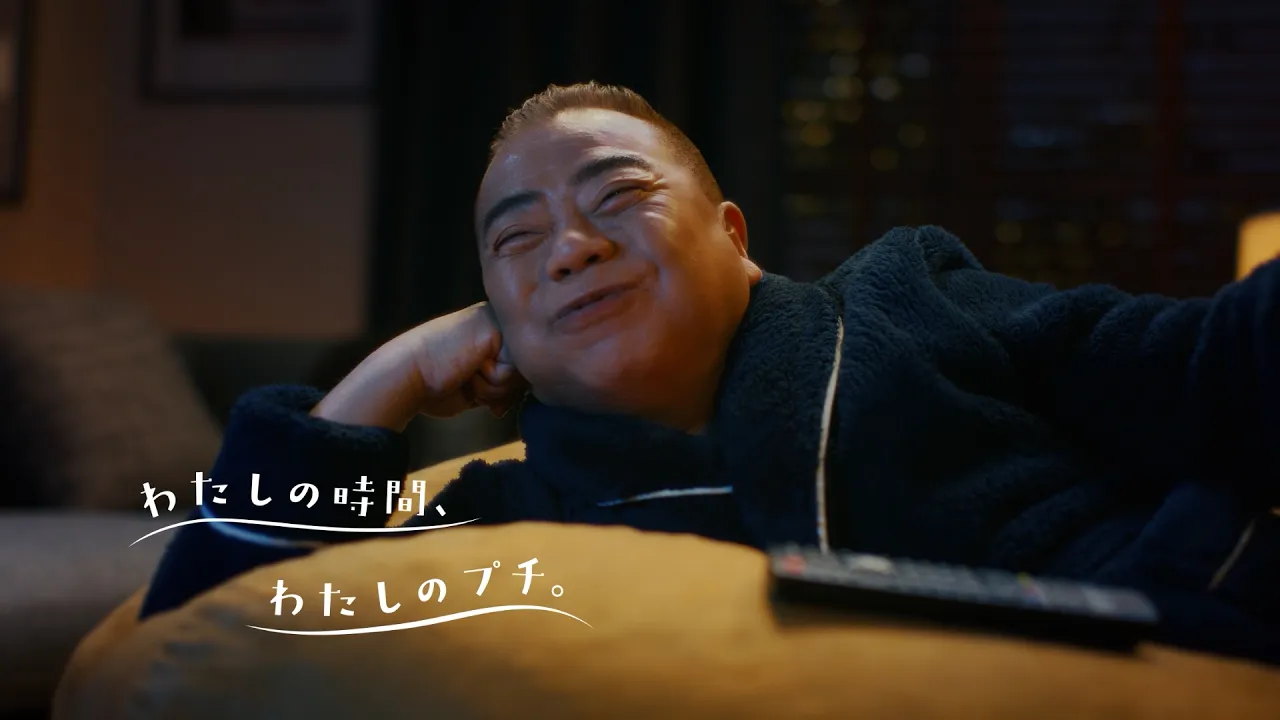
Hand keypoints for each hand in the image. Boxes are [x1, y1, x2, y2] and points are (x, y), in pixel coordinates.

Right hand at [311, 303, 527, 430]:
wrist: (405, 376)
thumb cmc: (432, 385)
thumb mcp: (477, 386)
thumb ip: (504, 384)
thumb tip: (530, 391)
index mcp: (492, 330)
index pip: (520, 371)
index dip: (500, 391)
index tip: (469, 385)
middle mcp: (498, 321)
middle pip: (526, 373)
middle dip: (497, 391)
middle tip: (465, 379)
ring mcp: (499, 321)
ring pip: (522, 374)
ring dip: (493, 388)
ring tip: (464, 373)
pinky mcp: (497, 329)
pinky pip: (514, 374)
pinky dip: (490, 384)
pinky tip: (467, 369)